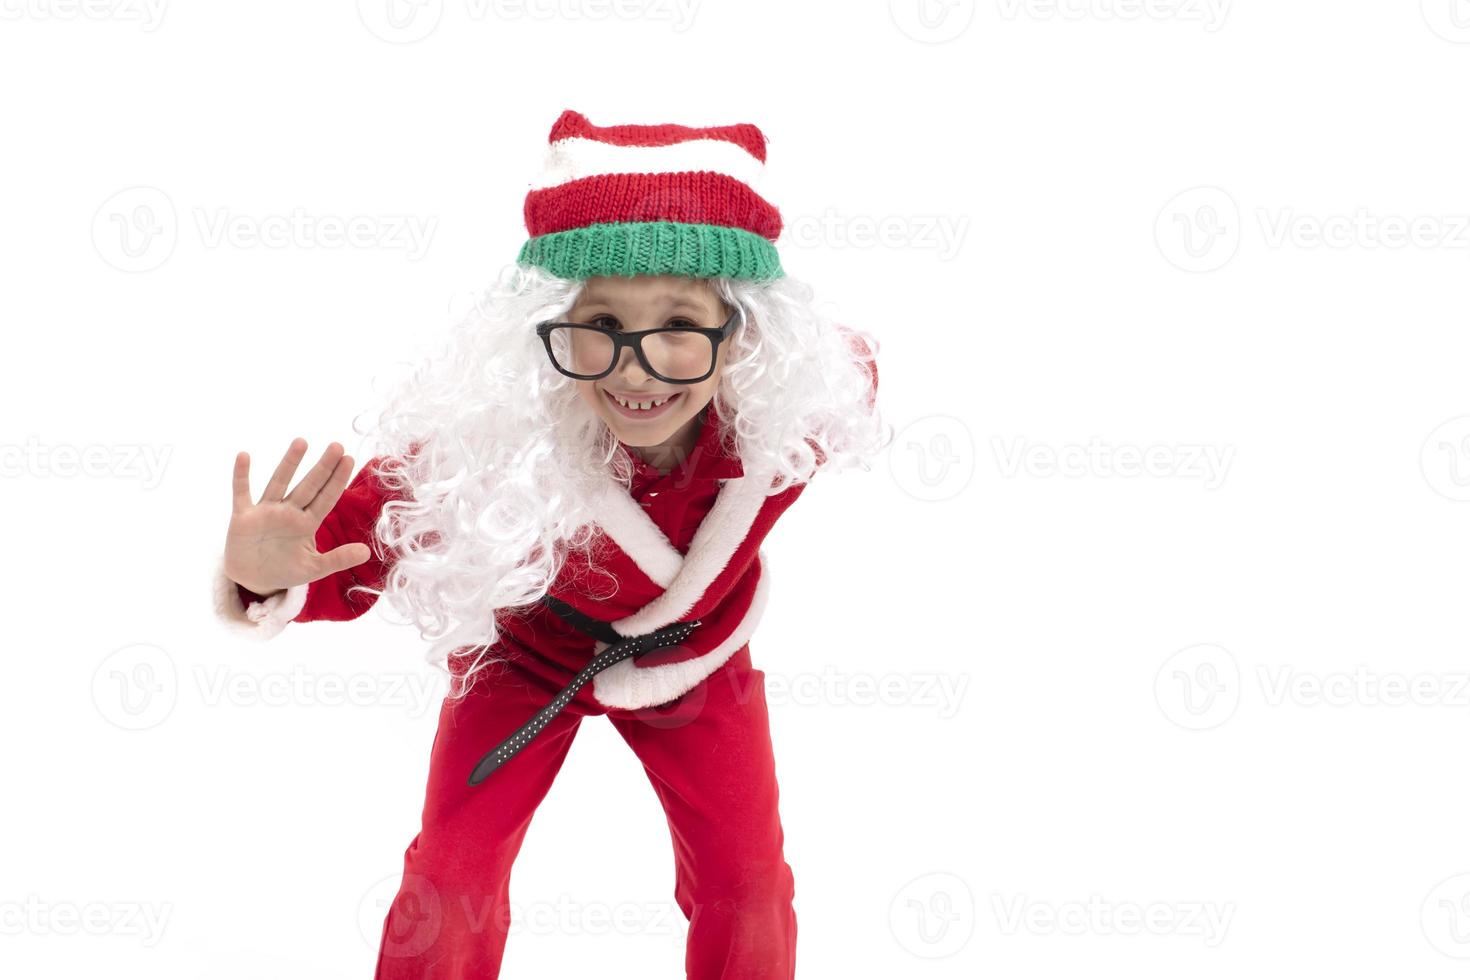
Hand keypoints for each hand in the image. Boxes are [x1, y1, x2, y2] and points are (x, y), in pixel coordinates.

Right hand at [224, 438, 371, 595]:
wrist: (252, 579)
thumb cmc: (284, 570)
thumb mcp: (313, 569)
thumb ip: (338, 559)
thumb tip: (367, 552)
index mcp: (307, 523)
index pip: (326, 498)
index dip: (337, 480)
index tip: (349, 459)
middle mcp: (288, 512)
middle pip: (308, 486)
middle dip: (323, 467)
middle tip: (338, 445)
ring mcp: (266, 511)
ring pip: (279, 483)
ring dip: (289, 463)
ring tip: (302, 442)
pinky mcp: (243, 517)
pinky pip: (241, 492)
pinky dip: (241, 475)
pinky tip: (244, 456)